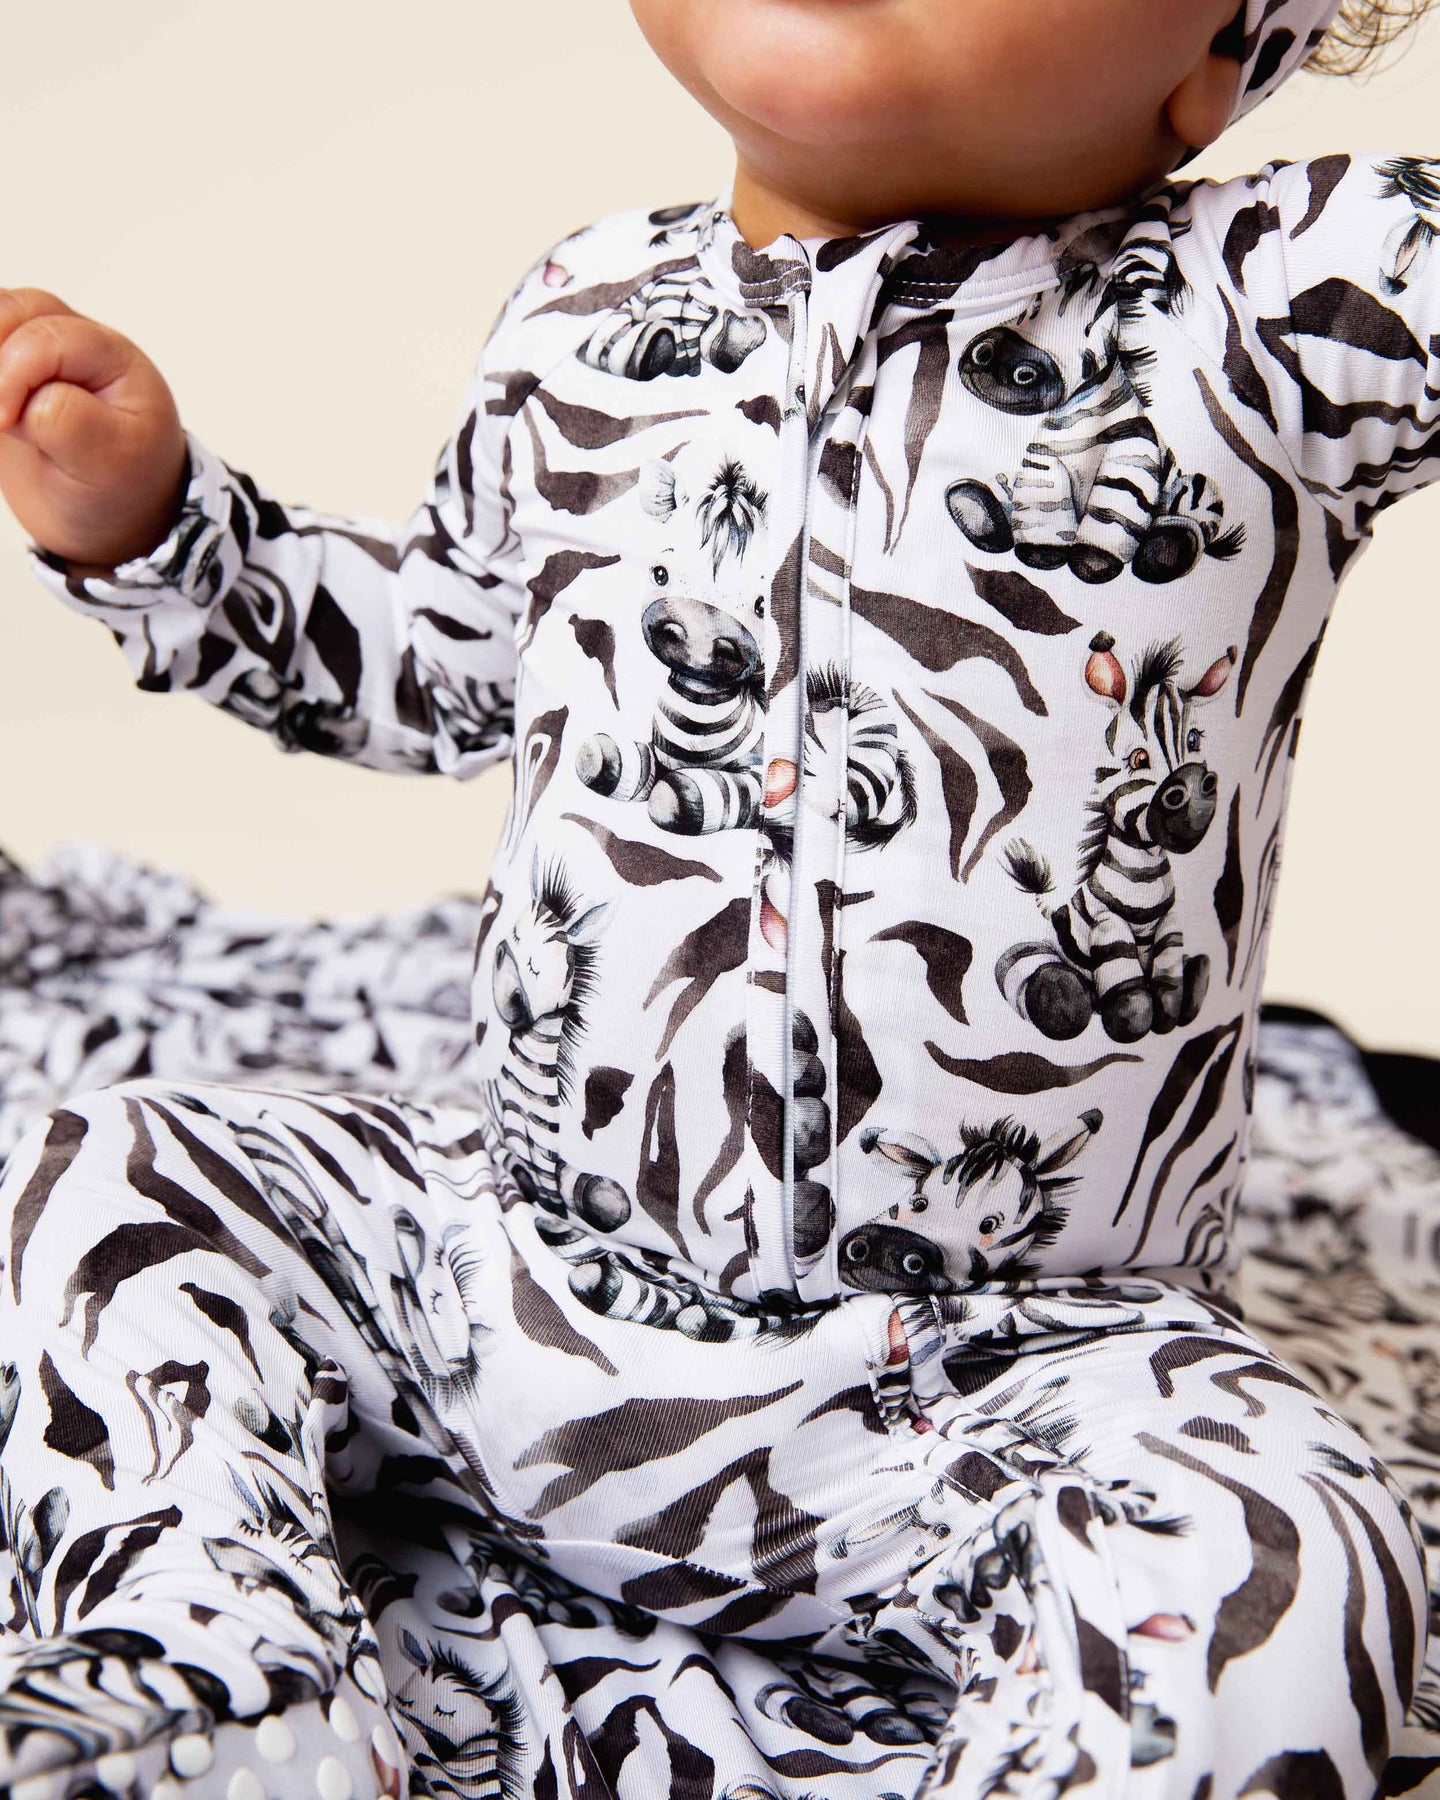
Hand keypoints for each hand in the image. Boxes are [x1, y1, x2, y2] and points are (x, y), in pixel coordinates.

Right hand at [0, 288, 187, 569]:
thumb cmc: (121, 487)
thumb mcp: (109, 464)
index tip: (3, 422)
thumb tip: (28, 400)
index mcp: (114, 360)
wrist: (111, 518)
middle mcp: (78, 346)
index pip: (49, 338)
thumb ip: (70, 422)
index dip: (13, 373)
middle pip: (17, 310)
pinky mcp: (11, 375)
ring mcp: (41, 355)